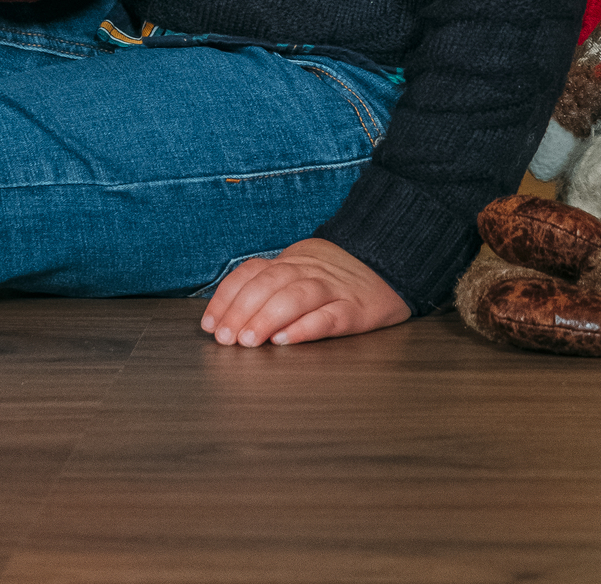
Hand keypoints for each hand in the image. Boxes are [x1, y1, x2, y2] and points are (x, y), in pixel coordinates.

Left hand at [200, 237, 410, 347]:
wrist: (391, 260)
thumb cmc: (337, 274)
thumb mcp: (301, 268)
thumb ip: (271, 285)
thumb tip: (227, 314)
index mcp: (291, 262)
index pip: (251, 273)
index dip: (227, 297)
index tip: (209, 325)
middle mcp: (309, 271)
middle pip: (270, 284)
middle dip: (242, 311)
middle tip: (226, 338)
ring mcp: (334, 289)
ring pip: (297, 296)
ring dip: (268, 318)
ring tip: (249, 341)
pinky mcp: (356, 309)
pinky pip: (330, 316)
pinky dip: (306, 327)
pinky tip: (287, 340)